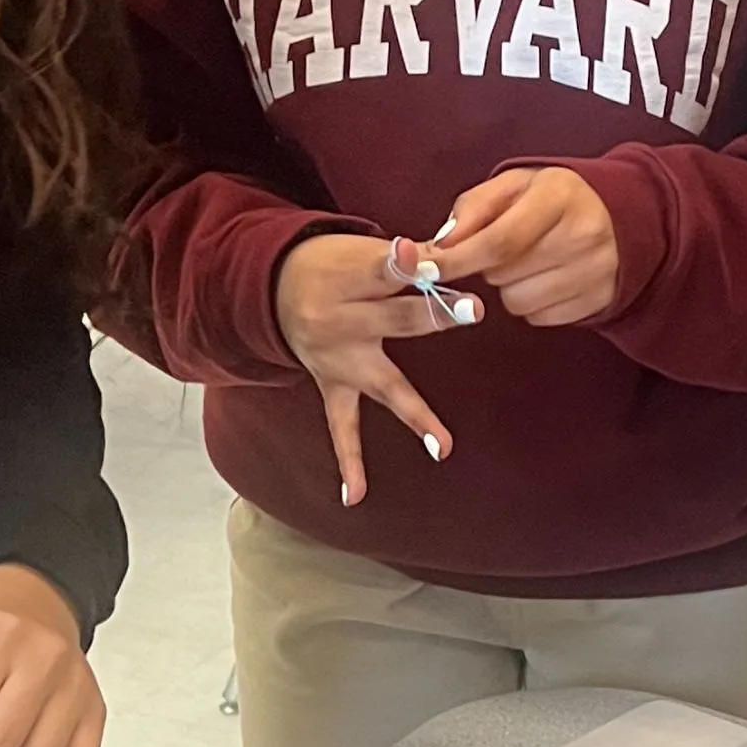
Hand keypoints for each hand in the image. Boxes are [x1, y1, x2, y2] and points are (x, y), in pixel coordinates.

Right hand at [275, 234, 466, 505]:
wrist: (272, 284)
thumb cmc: (334, 262)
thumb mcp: (361, 248)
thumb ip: (410, 257)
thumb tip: (462, 252)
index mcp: (347, 277)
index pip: (385, 270)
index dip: (409, 264)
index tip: (437, 264)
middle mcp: (339, 321)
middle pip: (393, 320)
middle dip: (432, 315)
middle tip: (474, 311)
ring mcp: (335, 359)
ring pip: (381, 385)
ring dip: (414, 413)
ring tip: (443, 447)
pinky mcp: (331, 385)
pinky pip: (339, 427)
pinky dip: (348, 462)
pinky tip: (355, 497)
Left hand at [424, 169, 619, 327]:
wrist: (622, 217)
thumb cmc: (555, 199)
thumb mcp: (515, 185)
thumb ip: (472, 208)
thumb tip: (440, 247)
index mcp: (558, 195)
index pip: (497, 240)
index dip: (456, 260)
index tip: (426, 270)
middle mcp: (583, 234)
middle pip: (503, 274)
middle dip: (487, 266)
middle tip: (506, 246)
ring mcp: (596, 271)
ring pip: (517, 301)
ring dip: (510, 287)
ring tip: (530, 261)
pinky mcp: (600, 300)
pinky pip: (540, 318)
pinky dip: (533, 303)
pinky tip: (548, 278)